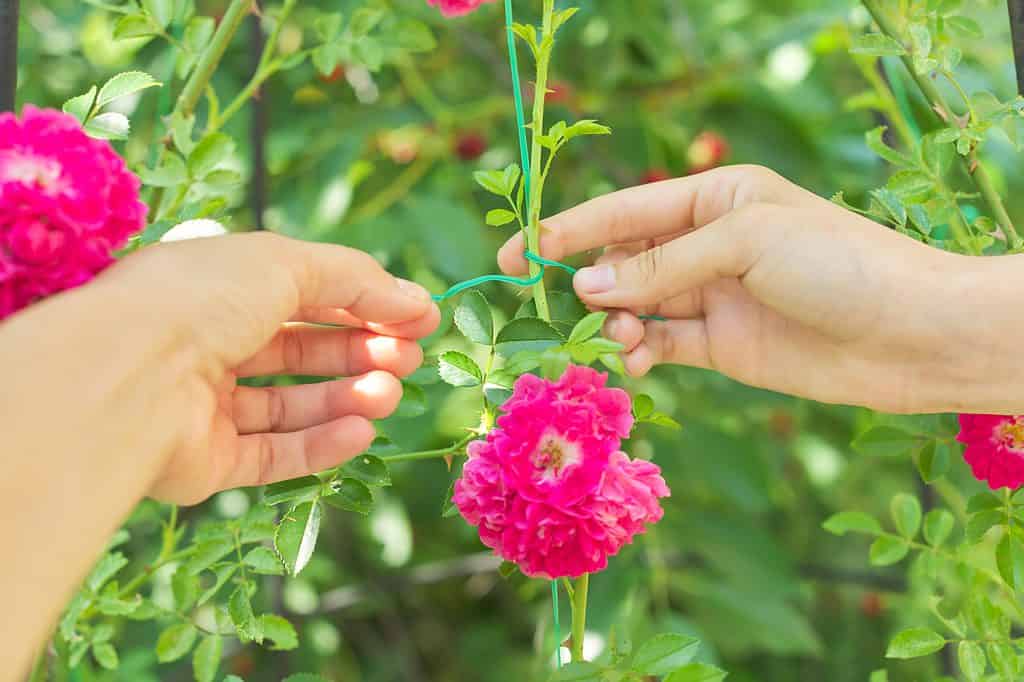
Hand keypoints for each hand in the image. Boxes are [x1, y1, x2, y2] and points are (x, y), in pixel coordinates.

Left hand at [93, 232, 438, 503]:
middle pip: (300, 350)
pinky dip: (321, 444)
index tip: (420, 319)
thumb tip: (418, 301)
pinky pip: (273, 454)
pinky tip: (363, 430)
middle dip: (360, 350)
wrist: (126, 378)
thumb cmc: (200, 300)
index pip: (303, 293)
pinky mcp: (206, 461)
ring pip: (290, 405)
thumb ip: (356, 280)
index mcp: (216, 285)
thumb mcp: (286, 263)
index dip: (365, 303)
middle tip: (410, 359)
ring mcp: (203, 404)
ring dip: (348, 398)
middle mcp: (206, 342)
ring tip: (389, 394)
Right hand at [499, 165, 991, 413]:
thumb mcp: (744, 244)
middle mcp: (709, 244)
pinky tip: (633, 363)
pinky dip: (640, 353)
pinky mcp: (722, 345)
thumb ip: (660, 266)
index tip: (519, 253)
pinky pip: (662, 345)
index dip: (568, 229)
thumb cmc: (835, 264)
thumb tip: (586, 288)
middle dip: (593, 283)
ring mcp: (714, 296)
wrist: (909, 334)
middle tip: (572, 307)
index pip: (626, 210)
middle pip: (625, 260)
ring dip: (616, 322)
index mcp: (716, 198)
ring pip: (638, 306)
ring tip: (620, 340)